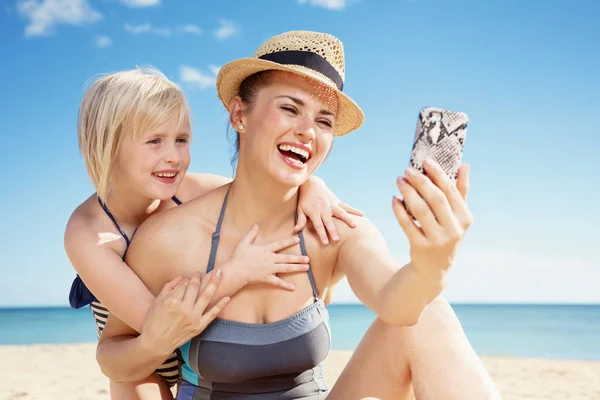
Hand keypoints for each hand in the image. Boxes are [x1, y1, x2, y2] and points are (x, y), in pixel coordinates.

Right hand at [139, 272, 228, 356]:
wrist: (156, 344)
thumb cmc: (153, 322)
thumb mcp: (156, 302)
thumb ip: (168, 287)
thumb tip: (181, 277)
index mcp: (171, 301)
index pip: (183, 284)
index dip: (186, 280)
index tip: (187, 279)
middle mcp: (184, 308)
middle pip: (195, 287)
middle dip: (198, 278)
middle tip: (200, 273)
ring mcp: (193, 318)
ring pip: (206, 296)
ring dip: (214, 282)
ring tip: (219, 273)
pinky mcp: (199, 327)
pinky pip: (213, 314)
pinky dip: (221, 305)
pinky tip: (228, 297)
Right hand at [226, 224, 310, 290]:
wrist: (235, 271)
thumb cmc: (238, 257)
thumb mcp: (244, 243)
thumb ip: (251, 234)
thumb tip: (256, 225)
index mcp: (265, 250)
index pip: (280, 244)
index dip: (289, 241)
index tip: (298, 240)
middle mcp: (270, 259)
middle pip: (287, 258)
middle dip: (298, 258)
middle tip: (308, 258)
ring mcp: (269, 269)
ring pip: (286, 268)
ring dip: (297, 268)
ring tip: (306, 267)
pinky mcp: (267, 278)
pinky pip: (278, 282)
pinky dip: (285, 285)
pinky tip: (293, 287)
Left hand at [296, 176, 363, 244]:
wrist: (312, 184)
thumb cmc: (305, 199)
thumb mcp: (300, 209)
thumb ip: (300, 220)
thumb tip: (296, 231)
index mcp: (314, 212)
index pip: (318, 225)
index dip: (322, 234)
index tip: (326, 243)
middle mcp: (324, 209)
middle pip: (329, 221)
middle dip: (333, 230)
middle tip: (337, 239)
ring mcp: (332, 205)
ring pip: (341, 213)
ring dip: (347, 219)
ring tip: (354, 226)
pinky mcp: (337, 202)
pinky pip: (347, 207)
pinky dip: (354, 211)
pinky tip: (362, 215)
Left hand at [392, 160, 472, 279]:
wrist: (434, 268)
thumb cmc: (445, 233)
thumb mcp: (457, 216)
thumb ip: (461, 191)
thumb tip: (465, 165)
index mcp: (465, 218)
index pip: (451, 191)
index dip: (438, 174)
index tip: (425, 161)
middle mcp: (453, 230)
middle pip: (436, 199)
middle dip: (420, 181)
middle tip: (407, 170)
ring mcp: (437, 240)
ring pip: (420, 210)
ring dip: (408, 192)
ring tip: (399, 180)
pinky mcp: (420, 247)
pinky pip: (407, 224)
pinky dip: (399, 210)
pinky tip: (394, 198)